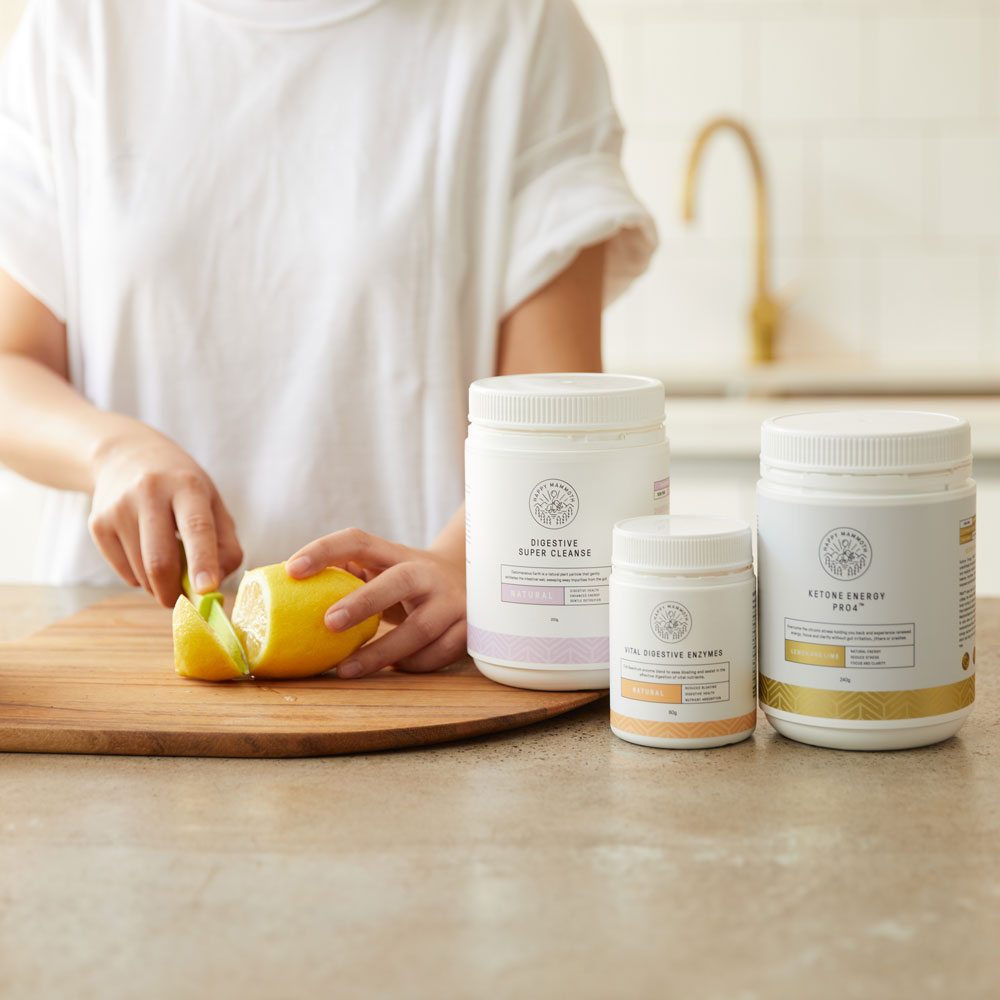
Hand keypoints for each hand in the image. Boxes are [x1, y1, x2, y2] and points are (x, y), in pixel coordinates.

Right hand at [88, 425, 242, 605]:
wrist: (126, 456)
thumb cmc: (181, 487)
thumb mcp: (213, 503)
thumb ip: (226, 545)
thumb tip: (215, 587)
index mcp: (187, 486)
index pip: (197, 528)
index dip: (203, 562)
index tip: (207, 590)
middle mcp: (150, 493)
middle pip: (160, 561)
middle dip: (175, 593)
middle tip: (185, 601)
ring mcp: (118, 508)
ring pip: (141, 573)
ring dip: (159, 586)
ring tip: (168, 566)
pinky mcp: (98, 524)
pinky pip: (123, 572)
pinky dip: (140, 578)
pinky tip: (145, 554)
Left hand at [285, 528, 466, 677]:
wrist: (471, 582)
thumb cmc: (408, 582)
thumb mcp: (384, 569)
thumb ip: (348, 574)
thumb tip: (289, 589)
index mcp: (396, 554)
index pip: (358, 541)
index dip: (324, 550)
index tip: (292, 569)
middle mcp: (427, 573)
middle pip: (399, 581)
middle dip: (364, 601)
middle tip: (328, 623)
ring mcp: (452, 601)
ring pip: (420, 629)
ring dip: (382, 652)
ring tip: (345, 669)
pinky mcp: (468, 627)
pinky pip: (439, 653)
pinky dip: (413, 665)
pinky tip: (394, 669)